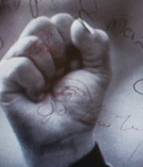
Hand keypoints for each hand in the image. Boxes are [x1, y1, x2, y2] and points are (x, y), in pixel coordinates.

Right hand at [0, 14, 110, 166]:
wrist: (68, 136)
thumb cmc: (81, 106)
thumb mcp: (99, 74)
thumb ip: (97, 46)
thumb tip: (78, 24)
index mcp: (58, 45)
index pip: (62, 20)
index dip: (76, 40)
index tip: (79, 64)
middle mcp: (35, 49)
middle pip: (42, 24)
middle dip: (61, 51)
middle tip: (63, 72)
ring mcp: (17, 61)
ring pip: (31, 43)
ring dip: (49, 69)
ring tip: (49, 86)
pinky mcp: (4, 77)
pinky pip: (20, 65)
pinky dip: (35, 82)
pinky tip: (36, 94)